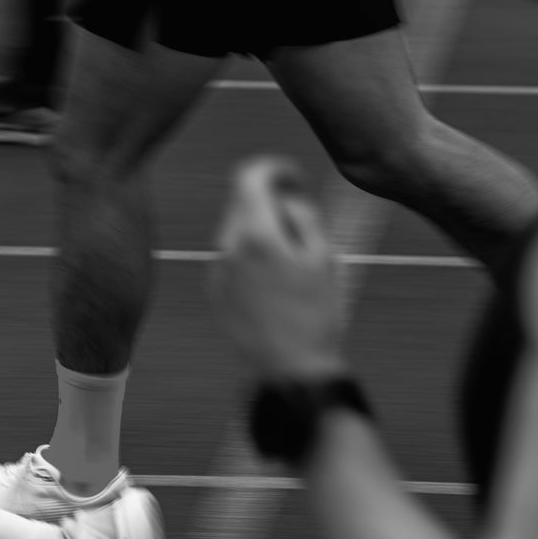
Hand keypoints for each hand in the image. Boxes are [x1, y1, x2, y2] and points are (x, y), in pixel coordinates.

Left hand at [209, 157, 350, 381]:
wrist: (291, 369)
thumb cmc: (315, 315)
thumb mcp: (322, 257)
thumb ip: (303, 215)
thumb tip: (286, 195)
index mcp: (256, 234)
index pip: (249, 175)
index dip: (274, 169)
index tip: (293, 179)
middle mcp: (228, 247)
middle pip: (243, 202)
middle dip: (271, 203)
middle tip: (302, 225)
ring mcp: (217, 271)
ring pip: (237, 230)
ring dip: (262, 232)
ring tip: (293, 264)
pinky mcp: (215, 291)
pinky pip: (231, 258)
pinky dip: (251, 257)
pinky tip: (275, 286)